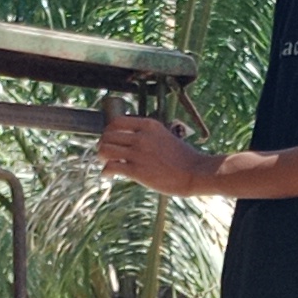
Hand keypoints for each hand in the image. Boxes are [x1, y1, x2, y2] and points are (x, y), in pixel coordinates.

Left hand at [97, 114, 218, 192]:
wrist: (196, 172)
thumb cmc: (185, 158)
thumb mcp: (166, 137)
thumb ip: (149, 137)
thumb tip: (134, 143)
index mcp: (149, 125)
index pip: (117, 122)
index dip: (109, 131)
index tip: (109, 139)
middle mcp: (141, 136)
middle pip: (108, 135)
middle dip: (103, 144)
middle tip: (104, 153)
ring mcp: (138, 153)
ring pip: (105, 149)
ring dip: (101, 156)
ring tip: (104, 163)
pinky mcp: (136, 170)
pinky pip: (111, 167)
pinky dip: (105, 171)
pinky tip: (108, 175)